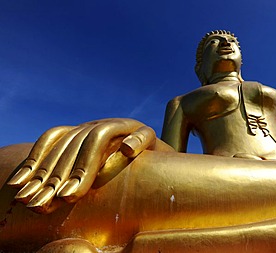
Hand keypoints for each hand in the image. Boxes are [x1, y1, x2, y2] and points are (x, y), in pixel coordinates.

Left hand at [7, 118, 171, 212]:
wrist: (153, 161)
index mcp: (83, 132)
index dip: (38, 161)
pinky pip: (143, 134)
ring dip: (85, 165)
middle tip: (49, 202)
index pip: (55, 138)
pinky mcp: (147, 134)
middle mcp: (99, 126)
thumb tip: (28, 190)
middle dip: (58, 174)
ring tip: (72, 194)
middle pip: (73, 142)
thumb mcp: (89, 172)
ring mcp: (123, 127)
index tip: (24, 190)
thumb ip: (66, 177)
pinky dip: (135, 141)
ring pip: (100, 137)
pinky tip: (126, 151)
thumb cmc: (119, 169)